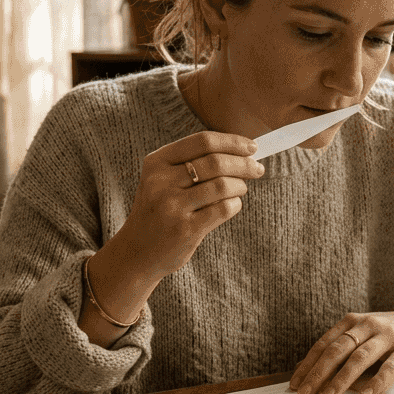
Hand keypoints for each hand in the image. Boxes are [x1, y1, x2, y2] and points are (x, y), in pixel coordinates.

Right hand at [119, 131, 264, 277]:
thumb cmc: (158, 211)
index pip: (202, 142)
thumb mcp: (162, 180)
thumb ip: (192, 163)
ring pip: (223, 185)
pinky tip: (232, 205)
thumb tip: (241, 151)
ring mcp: (172, 206)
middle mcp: (161, 182)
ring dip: (240, 186)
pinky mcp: (185, 229)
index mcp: (156, 162)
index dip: (232, 142)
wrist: (137, 252)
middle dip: (244, 164)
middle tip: (257, 169)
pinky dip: (235, 204)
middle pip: (216, 162)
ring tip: (241, 189)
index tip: (251, 146)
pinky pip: (223, 209)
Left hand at [288, 306, 393, 393]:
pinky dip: (377, 381)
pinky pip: (390, 367)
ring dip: (342, 378)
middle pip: (337, 350)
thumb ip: (338, 349)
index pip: (324, 344)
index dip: (308, 364)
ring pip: (360, 357)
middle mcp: (368, 325)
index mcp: (353, 322)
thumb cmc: (391, 333)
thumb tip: (304, 369)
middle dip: (318, 372)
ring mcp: (388, 335)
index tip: (295, 383)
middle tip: (305, 392)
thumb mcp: (363, 335)